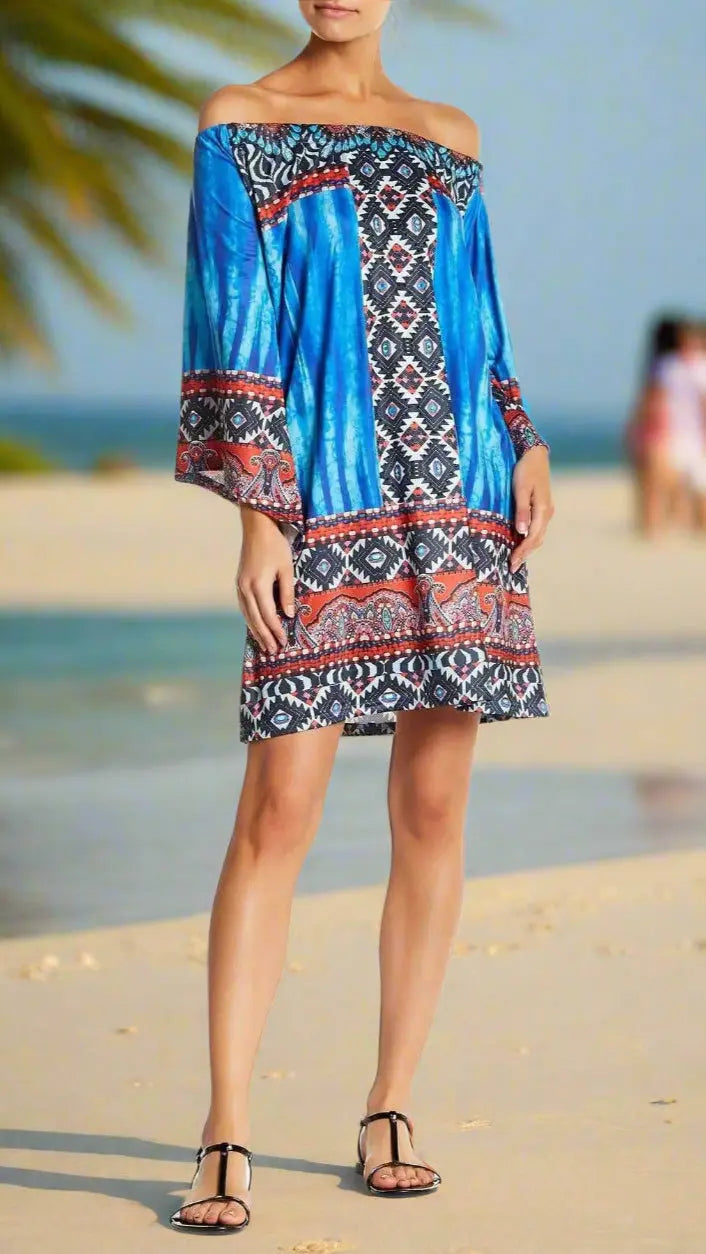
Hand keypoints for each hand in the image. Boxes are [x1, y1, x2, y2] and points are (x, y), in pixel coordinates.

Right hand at [236, 507, 294, 654]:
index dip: (276, 630)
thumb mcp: (287, 568)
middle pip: (256, 619)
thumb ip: (287, 592)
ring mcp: (240, 586)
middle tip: (273, 651)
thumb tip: (288, 614)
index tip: (284, 642)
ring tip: (264, 645)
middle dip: (265, 636)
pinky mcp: (239, 582)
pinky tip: (255, 626)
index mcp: (258, 585)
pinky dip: (250, 619)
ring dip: (256, 631)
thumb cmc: (276, 545)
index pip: (269, 615)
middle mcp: (245, 588)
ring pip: (247, 615)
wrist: (256, 526)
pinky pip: (244, 607)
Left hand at [510, 446, 553, 572]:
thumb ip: (521, 511)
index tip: (512, 564)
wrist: (535, 454)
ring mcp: (546, 510)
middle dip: (525, 554)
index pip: (532, 537)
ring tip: (516, 559)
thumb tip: (522, 532)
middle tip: (512, 567)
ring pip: (539, 535)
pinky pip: (538, 528)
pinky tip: (521, 542)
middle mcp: (547, 513)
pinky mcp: (542, 507)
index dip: (522, 552)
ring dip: (528, 548)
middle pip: (537, 539)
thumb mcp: (521, 489)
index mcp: (543, 510)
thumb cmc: (525, 470)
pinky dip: (530, 538)